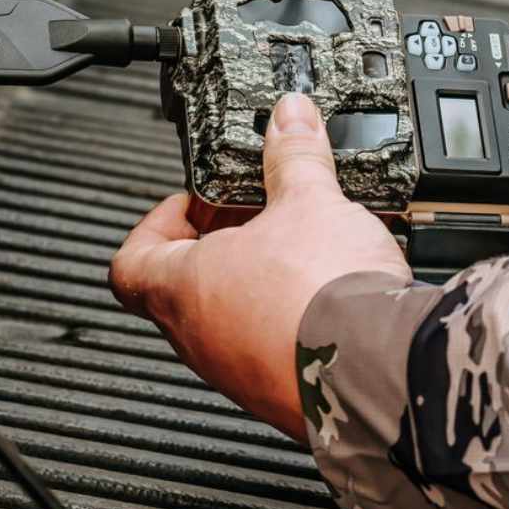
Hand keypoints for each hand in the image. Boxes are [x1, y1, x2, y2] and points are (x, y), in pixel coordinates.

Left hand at [109, 93, 410, 442]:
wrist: (378, 371)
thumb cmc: (324, 297)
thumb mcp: (310, 200)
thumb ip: (293, 155)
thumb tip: (289, 117)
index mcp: (185, 287)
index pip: (129, 260)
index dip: (155, 223)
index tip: (192, 202)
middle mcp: (201, 339)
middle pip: (182, 286)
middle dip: (219, 244)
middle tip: (255, 216)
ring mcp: (239, 372)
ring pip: (228, 319)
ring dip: (256, 281)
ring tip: (301, 249)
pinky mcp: (281, 391)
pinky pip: (270, 347)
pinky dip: (290, 315)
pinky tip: (330, 293)